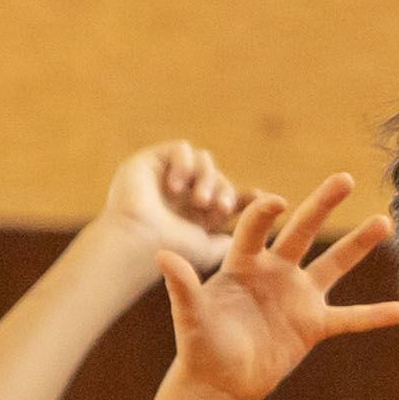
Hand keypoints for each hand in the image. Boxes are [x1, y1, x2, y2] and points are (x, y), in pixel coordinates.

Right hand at [97, 140, 240, 270]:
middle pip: (217, 177)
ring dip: (208, 178)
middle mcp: (180, 195)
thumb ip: (225, 241)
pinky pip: (180, 148)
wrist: (138, 244)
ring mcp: (164, 177)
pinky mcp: (148, 162)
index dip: (245, 195)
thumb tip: (240, 236)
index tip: (259, 198)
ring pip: (203, 161)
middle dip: (225, 190)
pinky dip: (186, 163)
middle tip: (221, 208)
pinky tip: (178, 186)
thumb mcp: (208, 249)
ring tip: (200, 201)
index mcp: (194, 214)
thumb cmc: (171, 250)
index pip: (225, 196)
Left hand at [162, 179, 398, 399]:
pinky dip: (374, 316)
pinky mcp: (314, 326)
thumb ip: (182, 286)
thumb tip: (162, 254)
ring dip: (359, 245)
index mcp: (243, 265)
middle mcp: (275, 273)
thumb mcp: (190, 317)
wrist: (218, 383)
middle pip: (302, 231)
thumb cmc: (200, 346)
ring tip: (385, 222)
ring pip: (334, 264)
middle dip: (322, 205)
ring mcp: (298, 297)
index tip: (276, 202)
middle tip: (344, 178)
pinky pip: (349, 318)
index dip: (264, 214)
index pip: (255, 229)